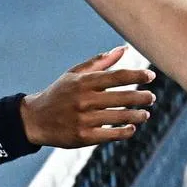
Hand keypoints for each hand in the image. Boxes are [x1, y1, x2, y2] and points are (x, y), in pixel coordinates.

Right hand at [22, 46, 155, 146]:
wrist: (34, 119)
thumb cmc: (59, 94)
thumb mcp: (74, 75)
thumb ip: (100, 63)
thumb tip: (123, 49)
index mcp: (83, 82)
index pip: (117, 76)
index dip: (137, 76)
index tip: (151, 77)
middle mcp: (84, 100)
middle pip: (122, 97)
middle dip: (141, 97)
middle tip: (151, 98)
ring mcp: (83, 119)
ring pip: (119, 116)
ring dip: (136, 115)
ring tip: (145, 114)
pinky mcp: (83, 137)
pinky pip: (110, 134)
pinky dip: (124, 131)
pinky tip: (132, 128)